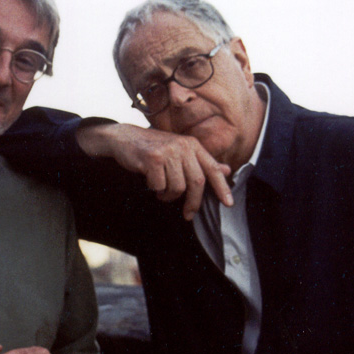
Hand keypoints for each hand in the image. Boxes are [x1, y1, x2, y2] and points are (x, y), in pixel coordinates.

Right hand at [77, 123, 232, 219]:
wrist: (125, 138)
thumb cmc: (154, 148)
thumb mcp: (181, 152)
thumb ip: (203, 162)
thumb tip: (227, 170)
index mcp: (193, 145)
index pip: (212, 168)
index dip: (222, 187)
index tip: (228, 204)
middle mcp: (183, 146)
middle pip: (197, 182)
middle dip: (193, 202)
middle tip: (188, 214)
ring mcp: (168, 151)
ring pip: (178, 187)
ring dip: (169, 196)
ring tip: (162, 191)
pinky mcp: (153, 158)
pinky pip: (160, 186)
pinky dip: (156, 190)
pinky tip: (151, 184)